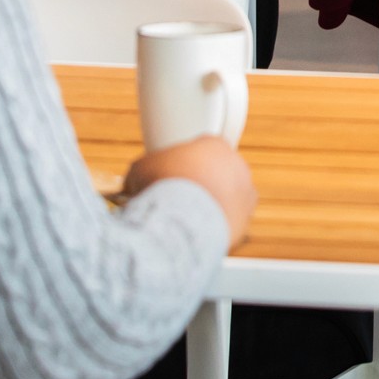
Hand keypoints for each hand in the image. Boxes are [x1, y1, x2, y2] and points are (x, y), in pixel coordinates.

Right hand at [124, 136, 254, 239]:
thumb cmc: (162, 187)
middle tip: (179, 200)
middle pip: (217, 173)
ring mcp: (245, 192)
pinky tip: (198, 233)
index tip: (171, 177)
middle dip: (201, 184)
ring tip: (187, 220)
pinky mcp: (246, 218)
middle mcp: (236, 164)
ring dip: (211, 206)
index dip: (183, 165)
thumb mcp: (140, 170)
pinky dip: (216, 227)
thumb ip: (142, 173)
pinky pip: (229, 222)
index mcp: (214, 144)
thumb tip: (132, 185)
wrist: (183, 218)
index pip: (201, 150)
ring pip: (226, 198)